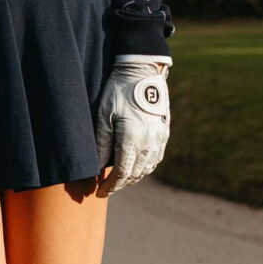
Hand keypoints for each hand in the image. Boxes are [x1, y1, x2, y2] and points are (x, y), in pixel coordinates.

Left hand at [93, 59, 169, 194]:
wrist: (142, 71)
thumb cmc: (118, 91)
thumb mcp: (103, 115)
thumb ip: (101, 143)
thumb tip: (97, 167)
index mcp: (132, 139)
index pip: (122, 173)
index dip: (110, 186)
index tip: (100, 192)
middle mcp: (149, 142)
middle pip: (135, 174)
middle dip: (121, 184)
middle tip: (107, 188)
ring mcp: (159, 138)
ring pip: (147, 168)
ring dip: (134, 177)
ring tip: (120, 179)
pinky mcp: (164, 132)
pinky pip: (156, 157)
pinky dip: (145, 166)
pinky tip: (136, 166)